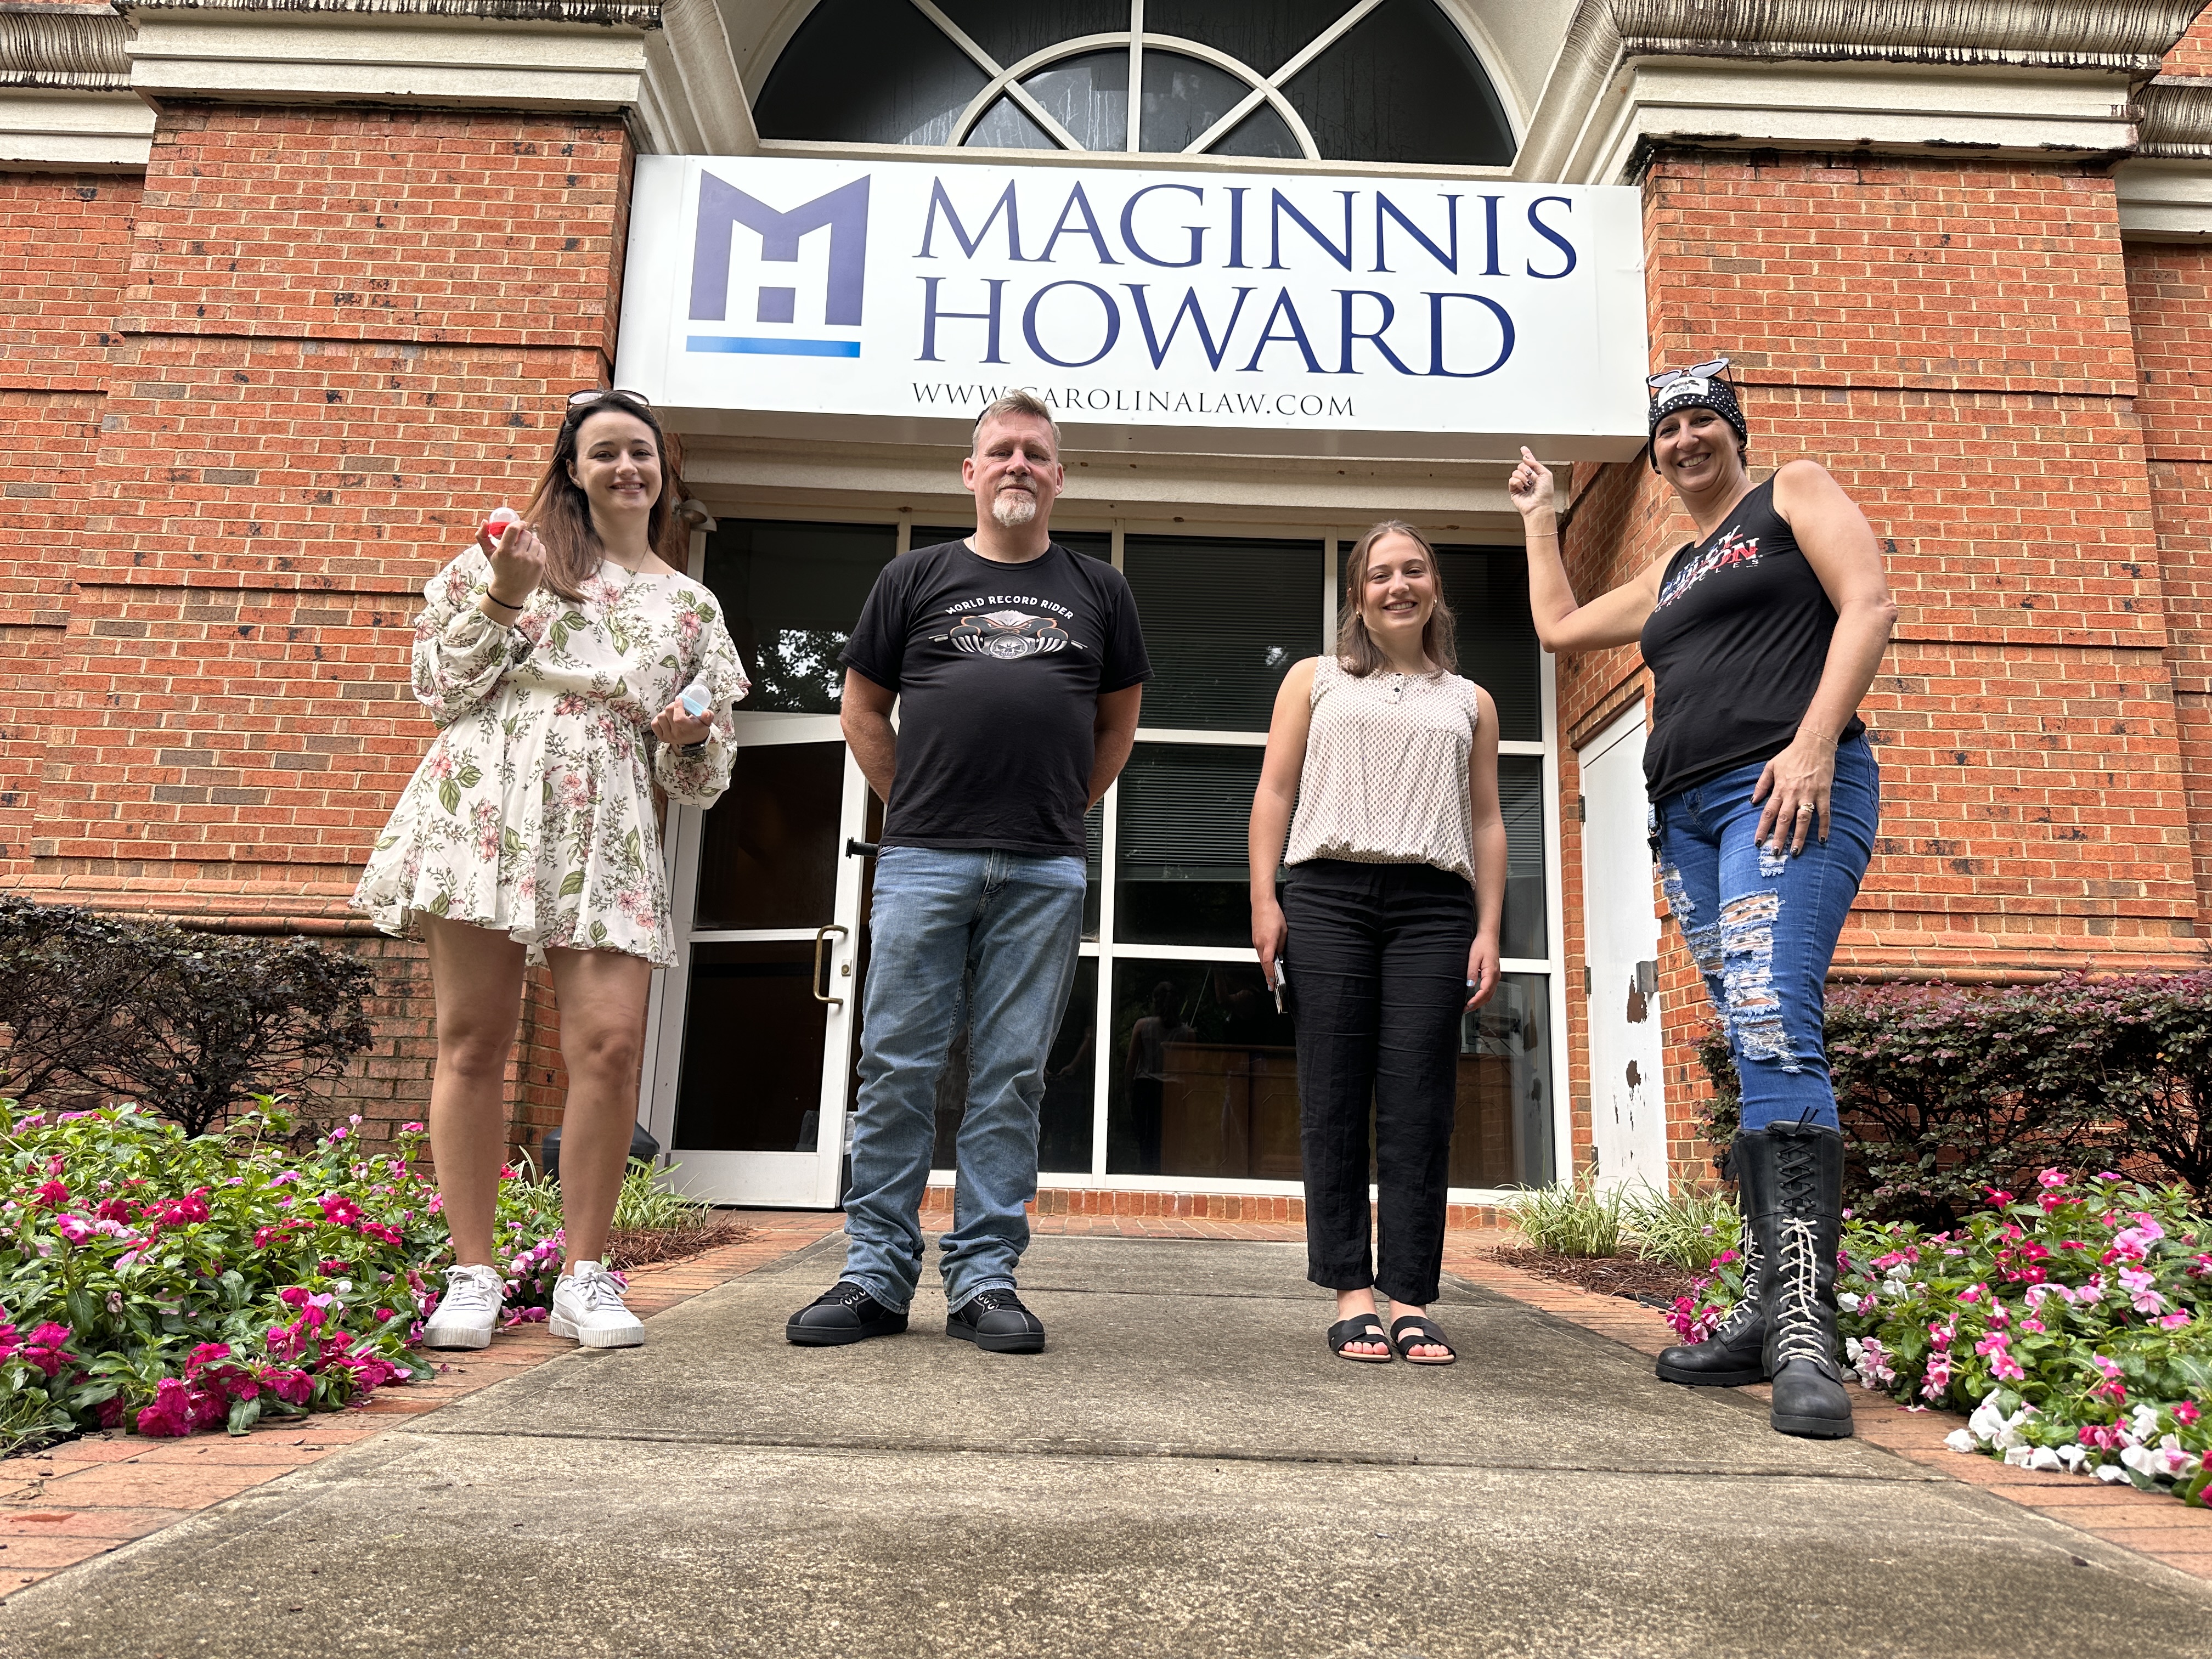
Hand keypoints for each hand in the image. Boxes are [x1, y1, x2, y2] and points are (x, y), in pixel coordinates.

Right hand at [478, 517, 546, 607]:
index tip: (520, 524)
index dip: (518, 523)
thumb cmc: (499, 568)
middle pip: (526, 534)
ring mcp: (530, 561)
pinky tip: (531, 554)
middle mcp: (518, 556)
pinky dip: (537, 548)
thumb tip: (485, 521)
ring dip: (530, 541)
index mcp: (504, 551)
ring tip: (524, 548)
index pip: (513, 529)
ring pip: (535, 540)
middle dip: (523, 535)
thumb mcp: (488, 553)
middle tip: (519, 540)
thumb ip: (483, 536)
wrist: (509, 589)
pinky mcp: (540, 565)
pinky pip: (542, 548)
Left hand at [650, 700, 711, 746]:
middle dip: (672, 705)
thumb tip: (705, 712)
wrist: (693, 741)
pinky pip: (654, 724)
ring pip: (660, 717)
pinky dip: (659, 719)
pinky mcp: (662, 737)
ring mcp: (668, 737)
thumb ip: (708, 716)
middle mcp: (676, 735)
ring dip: (665, 712)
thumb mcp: (706, 723)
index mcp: (688, 730)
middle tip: (677, 704)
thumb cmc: (699, 729)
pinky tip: (666, 718)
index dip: (677, 706)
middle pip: (667, 713)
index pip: (678, 718)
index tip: (680, 699)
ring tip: (673, 712)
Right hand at [1251, 898, 1286, 988]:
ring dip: (1266, 967)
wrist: (1262, 904)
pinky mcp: (1254, 939)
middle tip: (1272, 986)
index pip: (1268, 963)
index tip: (1272, 983)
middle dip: (1268, 975)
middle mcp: (1259, 943)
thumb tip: (1279, 955)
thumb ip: (1281, 945)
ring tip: (1271, 976)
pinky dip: (1264, 958)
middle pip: (1263, 964)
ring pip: (1261, 958)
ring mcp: (1255, 941)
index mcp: (1268, 941)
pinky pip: (1259, 952)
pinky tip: (1268, 961)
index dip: (1270, 975)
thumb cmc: (1273, 914)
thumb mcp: (1284, 931)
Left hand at [1465, 933, 1500, 1010]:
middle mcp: (1496, 976)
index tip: (1468, 1005)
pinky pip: (1489, 989)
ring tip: (1469, 1006)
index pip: (1484, 991)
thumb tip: (1469, 985)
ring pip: (1490, 994)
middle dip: (1477, 1004)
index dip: (1476, 1000)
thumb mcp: (1474, 957)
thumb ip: (1472, 972)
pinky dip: (1483, 996)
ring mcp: (1496, 976)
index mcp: (1491, 972)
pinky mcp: (1493, 975)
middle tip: (1466, 1009)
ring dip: (1480, 1001)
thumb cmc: (1482, 944)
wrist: (1489, 937)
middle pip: (1488, 996)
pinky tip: (1476, 997)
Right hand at [1508, 446, 1554, 519]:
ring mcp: (1520, 484)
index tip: (1523, 449)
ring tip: (1528, 485)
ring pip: (1515, 472)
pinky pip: (1511, 480)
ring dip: (1523, 477)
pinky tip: (1523, 488)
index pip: (1530, 462)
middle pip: (1521, 465)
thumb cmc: (1545, 494)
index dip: (1527, 455)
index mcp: (1537, 474)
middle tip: (1530, 476)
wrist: (1539, 505)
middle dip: (1526, 469)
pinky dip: (1518, 483)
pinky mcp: (1514, 490)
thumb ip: (1536, 464)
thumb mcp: (1546, 474)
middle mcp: (1528, 478)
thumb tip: (1526, 457)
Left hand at [1752, 730, 1837, 854]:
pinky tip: (1822, 839)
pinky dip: (1824, 826)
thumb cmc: (1791, 755)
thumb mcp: (1771, 766)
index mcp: (1779, 789)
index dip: (1762, 828)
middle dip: (1779, 837)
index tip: (1758, 842)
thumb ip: (1761, 785)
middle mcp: (1793, 794)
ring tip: (1795, 851)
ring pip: (1803, 819)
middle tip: (1775, 853)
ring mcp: (1809, 794)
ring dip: (1799, 836)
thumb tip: (1752, 801)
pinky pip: (1824, 812)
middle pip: (1784, 820)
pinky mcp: (1824, 793)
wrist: (1814, 743)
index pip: (1768, 812)